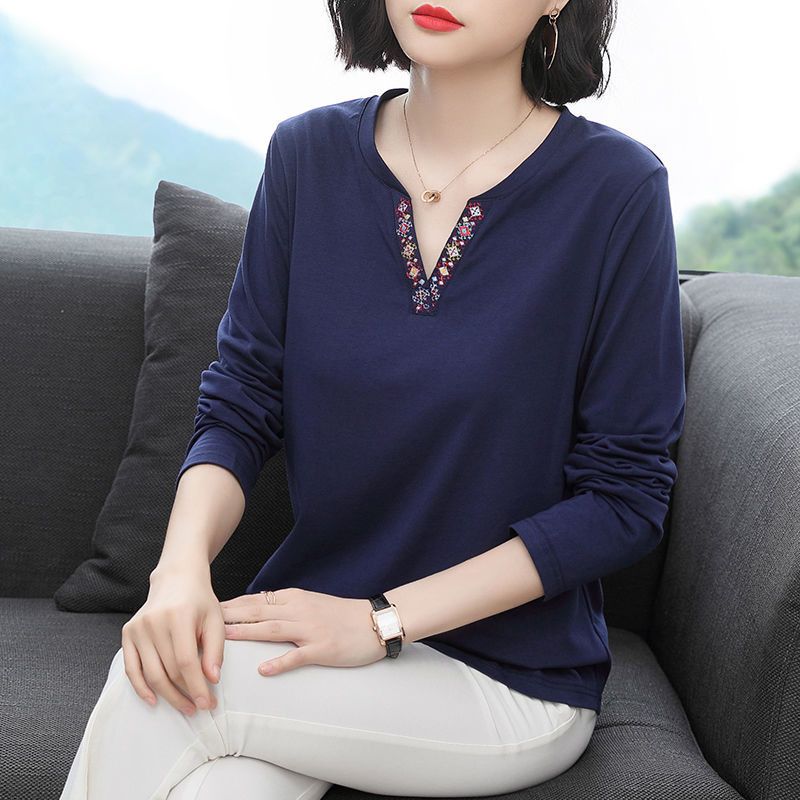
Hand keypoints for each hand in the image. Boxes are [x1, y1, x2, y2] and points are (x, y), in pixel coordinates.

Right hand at [121, 568, 222, 714]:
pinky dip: (141, 688)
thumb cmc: (199, 601)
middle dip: (185, 694)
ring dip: (167, 696)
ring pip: (151, 674)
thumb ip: (215, 650)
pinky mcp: (128, 633)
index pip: (186, 662)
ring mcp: (138, 628)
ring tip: (184, 706)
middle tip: (199, 707)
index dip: (197, 686)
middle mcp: (154, 622)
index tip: (208, 703)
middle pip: (168, 670)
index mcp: (178, 616)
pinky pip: (131, 668)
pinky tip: (154, 700)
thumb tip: (211, 680)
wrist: (177, 579)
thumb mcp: (215, 620)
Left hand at [220, 588, 386, 675]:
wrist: (374, 621)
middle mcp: (299, 610)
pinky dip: (279, 663)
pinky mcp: (322, 648)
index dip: (231, 605)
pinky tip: (263, 670)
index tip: (206, 609)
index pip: (256, 599)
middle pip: (258, 611)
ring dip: (246, 633)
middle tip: (202, 620)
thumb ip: (285, 605)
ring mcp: (310, 629)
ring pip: (272, 629)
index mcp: (295, 598)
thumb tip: (256, 608)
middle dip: (229, 616)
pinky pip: (297, 656)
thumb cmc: (342, 614)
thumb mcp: (311, 602)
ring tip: (222, 638)